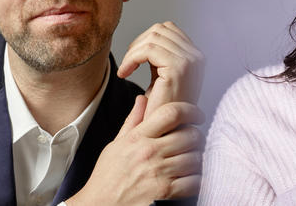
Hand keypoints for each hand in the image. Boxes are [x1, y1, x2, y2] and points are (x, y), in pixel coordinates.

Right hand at [67, 96, 204, 204]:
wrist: (98, 205)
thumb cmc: (107, 177)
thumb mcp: (116, 144)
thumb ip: (133, 120)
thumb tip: (142, 99)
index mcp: (138, 137)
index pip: (171, 113)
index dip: (191, 111)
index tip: (197, 115)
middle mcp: (149, 152)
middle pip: (189, 135)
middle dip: (196, 137)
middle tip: (194, 142)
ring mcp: (158, 172)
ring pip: (195, 158)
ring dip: (196, 160)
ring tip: (190, 161)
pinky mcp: (164, 192)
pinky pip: (193, 181)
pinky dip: (195, 180)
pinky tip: (189, 179)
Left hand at [118, 22, 203, 117]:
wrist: (166, 135)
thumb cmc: (161, 111)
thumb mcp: (163, 77)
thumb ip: (161, 56)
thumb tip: (150, 35)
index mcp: (196, 56)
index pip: (168, 28)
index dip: (146, 39)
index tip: (134, 59)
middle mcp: (198, 56)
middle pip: (161, 29)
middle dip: (139, 43)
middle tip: (127, 64)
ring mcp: (191, 60)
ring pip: (153, 36)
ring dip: (133, 51)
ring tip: (125, 70)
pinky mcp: (179, 68)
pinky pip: (148, 49)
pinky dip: (130, 58)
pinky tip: (124, 73)